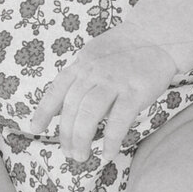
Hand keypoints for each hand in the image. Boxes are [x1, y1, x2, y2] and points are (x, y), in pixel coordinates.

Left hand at [31, 25, 182, 157]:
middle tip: (69, 153)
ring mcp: (114, 81)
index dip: (44, 111)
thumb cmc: (125, 49)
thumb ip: (81, 77)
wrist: (157, 35)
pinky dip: (111, 140)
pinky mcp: (135, 91)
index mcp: (82, 64)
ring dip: (81, 139)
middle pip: (71, 107)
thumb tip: (68, 107)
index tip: (35, 129)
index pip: (57, 89)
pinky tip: (107, 154)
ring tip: (81, 156)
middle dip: (66, 134)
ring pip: (89, 114)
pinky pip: (119, 120)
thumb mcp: (94, 55)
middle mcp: (93, 72)